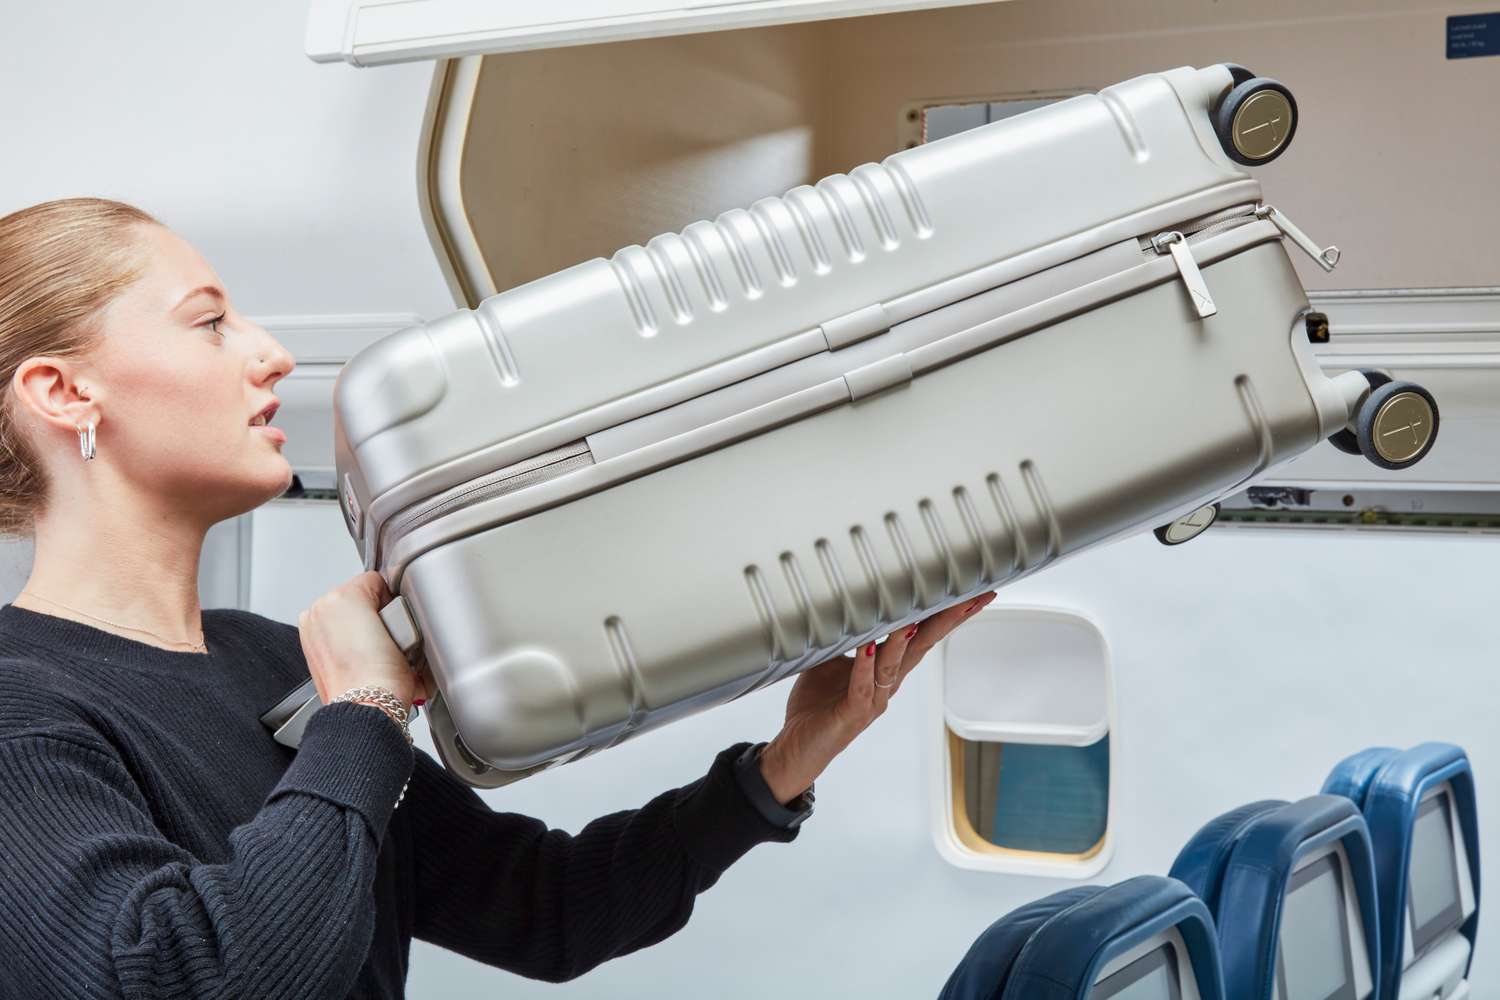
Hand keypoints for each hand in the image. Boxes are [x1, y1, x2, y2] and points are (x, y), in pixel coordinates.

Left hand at [298, 571, 429, 708]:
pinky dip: (348, 641)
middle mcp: (319, 609)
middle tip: (387, 638)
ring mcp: (311, 629)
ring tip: (375, 650)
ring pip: (347, 616)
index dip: (391, 601)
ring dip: (361, 628)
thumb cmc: (382, 675)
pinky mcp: (310, 648)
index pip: (375, 582)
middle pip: (358, 599)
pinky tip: (362, 657)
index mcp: (340, 597)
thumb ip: (392, 601)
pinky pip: (336, 633)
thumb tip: (390, 605)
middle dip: (374, 615)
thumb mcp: (401, 622)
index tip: (396, 622)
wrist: (366, 705)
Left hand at [757, 590, 998, 802]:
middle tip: (973, 598)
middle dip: (948, 621)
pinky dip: (864, 665)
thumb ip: (842, 634)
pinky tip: (868, 647)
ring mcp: (873, 699)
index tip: (969, 591)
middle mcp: (887, 683)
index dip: (945, 613)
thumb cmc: (816, 705)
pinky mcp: (853, 712)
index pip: (922, 634)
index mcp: (886, 668)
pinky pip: (861, 686)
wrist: (799, 747)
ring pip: (894, 665)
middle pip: (923, 646)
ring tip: (916, 616)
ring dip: (904, 639)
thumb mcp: (828, 660)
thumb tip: (842, 600)